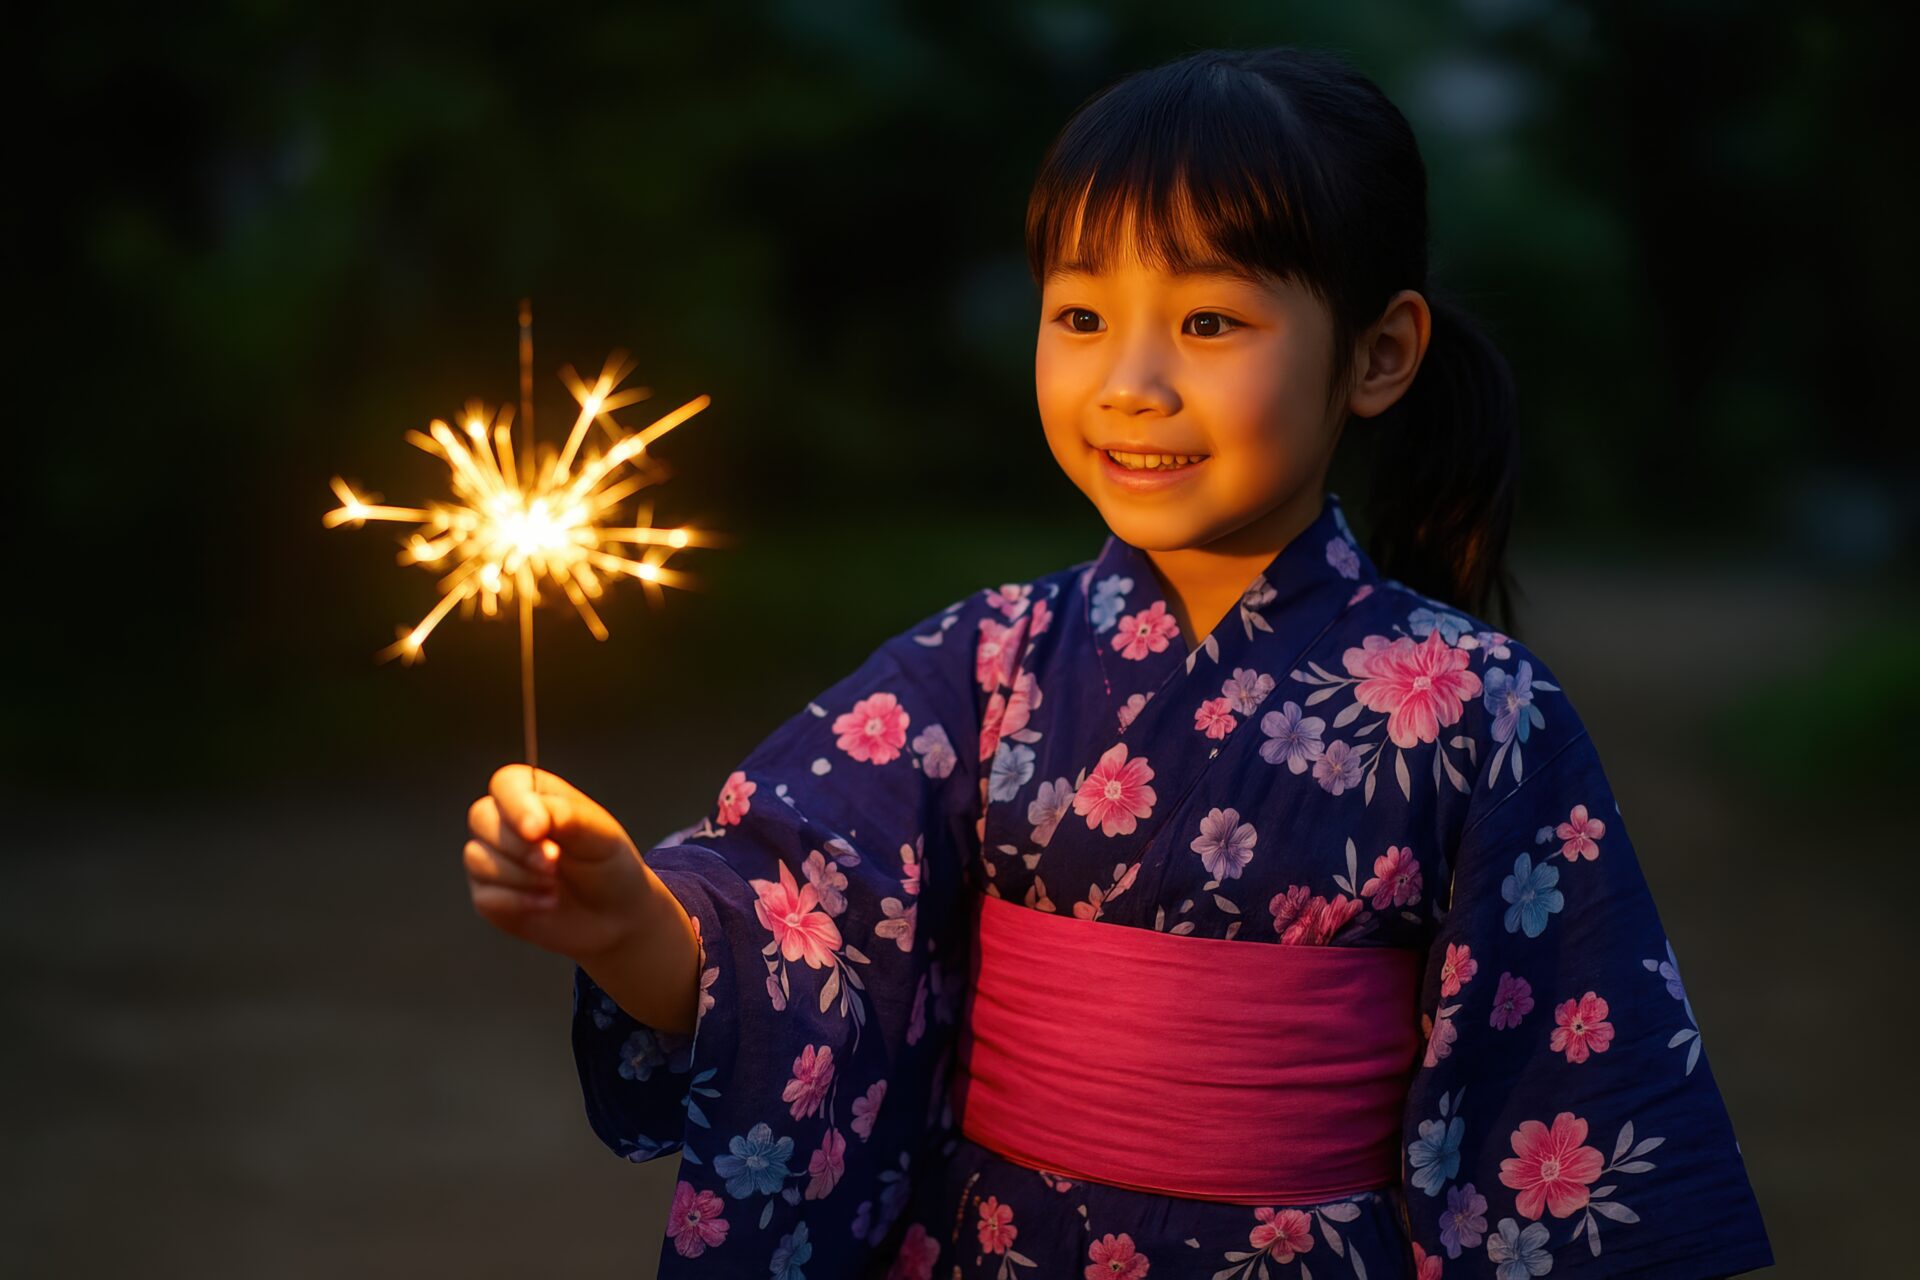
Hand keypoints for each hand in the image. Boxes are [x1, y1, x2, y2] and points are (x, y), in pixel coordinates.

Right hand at [463, 764, 653, 961]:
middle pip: (481, 818)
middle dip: (520, 847)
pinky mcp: (488, 894)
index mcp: (533, 794)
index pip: (506, 784)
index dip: (516, 806)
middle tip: (555, 863)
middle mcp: (505, 822)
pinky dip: (519, 902)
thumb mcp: (599, 834)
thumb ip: (566, 816)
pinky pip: (486, 895)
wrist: (612, 912)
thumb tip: (532, 818)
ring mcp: (492, 858)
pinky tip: (547, 903)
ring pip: (477, 858)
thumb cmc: (606, 863)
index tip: (537, 831)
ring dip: (522, 876)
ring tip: (555, 885)